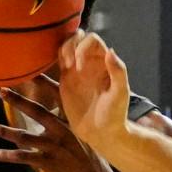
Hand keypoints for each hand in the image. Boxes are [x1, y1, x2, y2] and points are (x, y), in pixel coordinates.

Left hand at [0, 86, 122, 171]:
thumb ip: (66, 122)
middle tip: (1, 91)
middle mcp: (62, 131)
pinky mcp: (48, 163)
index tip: (30, 72)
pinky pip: (24, 157)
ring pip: (24, 137)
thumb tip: (52, 112)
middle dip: (18, 101)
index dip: (44, 83)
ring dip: (3, 131)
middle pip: (37, 112)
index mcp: (71, 121)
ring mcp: (54, 147)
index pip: (57, 97)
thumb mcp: (83, 135)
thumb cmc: (88, 157)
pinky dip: (8, 156)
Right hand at [55, 32, 133, 154]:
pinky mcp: (65, 82)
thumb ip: (118, 71)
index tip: (80, 67)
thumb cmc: (115, 114)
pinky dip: (51, 61)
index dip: (83, 47)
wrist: (102, 133)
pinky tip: (54, 69)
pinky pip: (56, 64)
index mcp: (104, 62)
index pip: (92, 39)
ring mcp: (76, 71)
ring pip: (65, 47)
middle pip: (76, 37)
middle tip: (69, 65)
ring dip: (61, 50)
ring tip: (65, 68)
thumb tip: (111, 51)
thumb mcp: (120, 93)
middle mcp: (90, 62)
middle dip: (70, 45)